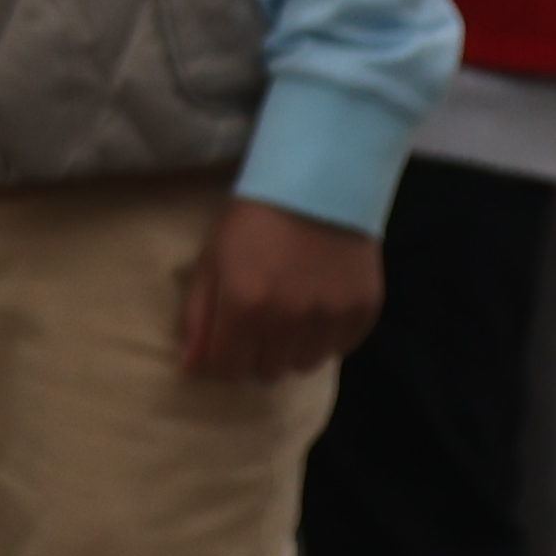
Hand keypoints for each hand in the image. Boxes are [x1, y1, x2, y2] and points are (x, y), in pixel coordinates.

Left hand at [174, 201, 379, 385]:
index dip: (223, 359)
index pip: (228, 369)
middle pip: (267, 372)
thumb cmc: (254, 220)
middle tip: (259, 323)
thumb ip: (198, 317)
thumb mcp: (212, 261)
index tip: (227, 340)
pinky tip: (319, 306)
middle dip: (256, 355)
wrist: (318, 182)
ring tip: (291, 315)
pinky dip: (327, 337)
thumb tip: (191, 368)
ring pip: (305, 365)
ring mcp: (330, 317)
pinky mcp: (363, 310)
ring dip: (292, 349)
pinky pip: (340, 348)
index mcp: (245, 306)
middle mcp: (289, 319)